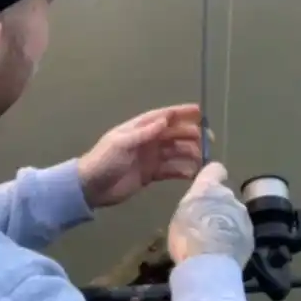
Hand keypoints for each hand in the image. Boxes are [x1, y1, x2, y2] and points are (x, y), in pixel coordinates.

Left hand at [77, 104, 201, 208]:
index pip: (164, 117)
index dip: (182, 113)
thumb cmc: (104, 160)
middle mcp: (148, 140)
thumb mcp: (121, 143)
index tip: (200, 112)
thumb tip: (165, 120)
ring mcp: (151, 157)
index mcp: (140, 128)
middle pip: (175, 134)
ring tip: (202, 160)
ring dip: (190, 154)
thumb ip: (144, 133)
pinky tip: (192, 174)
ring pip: (176, 152)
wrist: (91, 187)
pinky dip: (182, 171)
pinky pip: (171, 170)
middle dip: (192, 135)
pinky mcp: (151, 174)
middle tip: (209, 141)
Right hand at [168, 162, 254, 267]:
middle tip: (205, 224)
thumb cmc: (187, 237)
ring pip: (234, 215)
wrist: (209, 265)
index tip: (209, 186)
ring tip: (214, 243)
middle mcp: (230, 197)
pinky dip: (234, 239)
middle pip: (225, 196)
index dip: (213, 176)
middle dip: (218, 206)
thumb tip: (202, 202)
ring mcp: (243, 216)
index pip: (215, 169)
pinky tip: (223, 253)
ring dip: (227, 223)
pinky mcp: (251, 235)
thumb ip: (194, 203)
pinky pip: (241, 232)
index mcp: (209, 188)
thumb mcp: (181, 214)